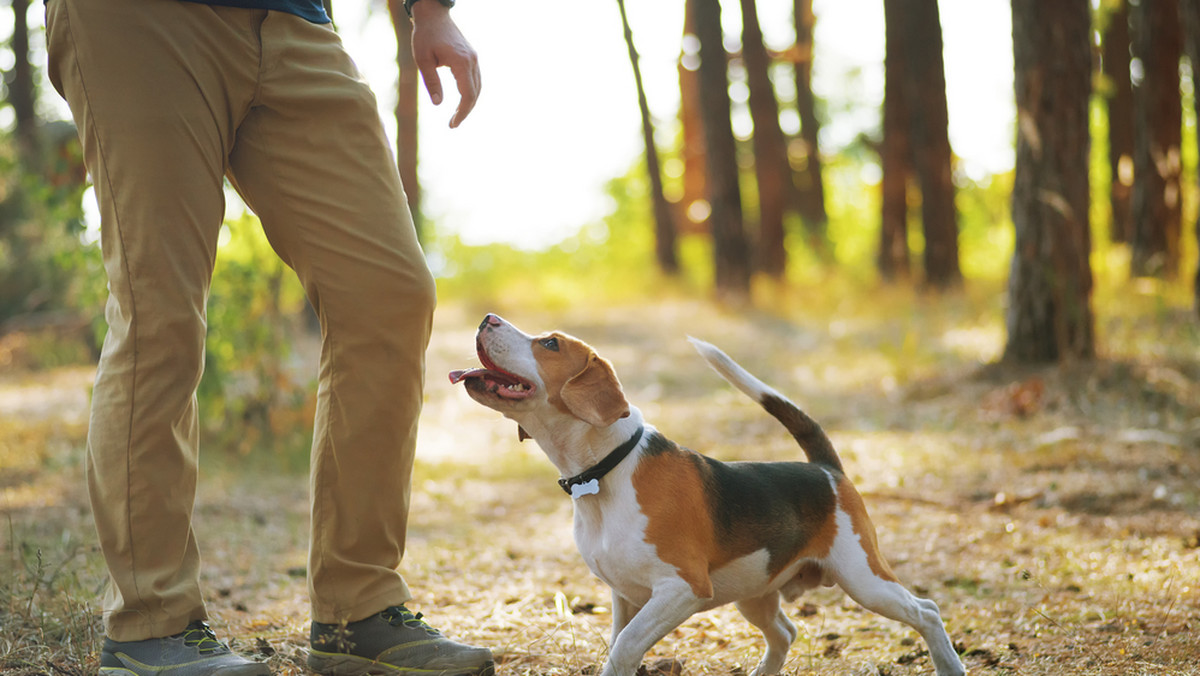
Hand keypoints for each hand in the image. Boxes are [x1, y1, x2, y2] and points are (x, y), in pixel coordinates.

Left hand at [410, 2, 480, 127]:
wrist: (433, 15)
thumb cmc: (424, 36)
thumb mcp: (423, 60)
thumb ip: (431, 82)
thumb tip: (438, 104)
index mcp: (461, 62)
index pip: (467, 95)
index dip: (462, 113)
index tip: (452, 124)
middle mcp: (472, 61)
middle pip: (475, 93)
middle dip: (465, 111)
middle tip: (453, 124)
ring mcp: (474, 58)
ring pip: (478, 87)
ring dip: (469, 103)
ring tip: (457, 115)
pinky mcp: (472, 57)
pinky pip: (476, 79)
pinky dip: (471, 92)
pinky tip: (462, 100)